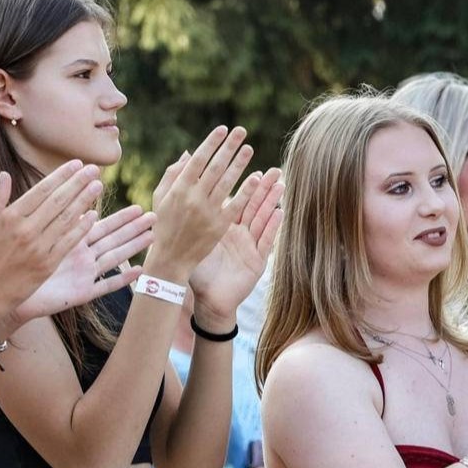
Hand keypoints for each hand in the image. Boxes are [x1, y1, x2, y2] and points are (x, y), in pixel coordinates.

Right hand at [0, 161, 104, 334]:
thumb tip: (5, 175)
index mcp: (10, 217)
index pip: (42, 190)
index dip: (61, 175)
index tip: (76, 164)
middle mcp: (26, 230)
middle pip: (58, 201)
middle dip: (78, 183)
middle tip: (94, 170)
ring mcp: (38, 248)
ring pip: (67, 219)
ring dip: (84, 200)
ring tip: (98, 186)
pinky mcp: (47, 265)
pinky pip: (69, 242)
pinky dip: (81, 228)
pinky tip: (93, 215)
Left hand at [12, 205, 157, 325]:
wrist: (4, 293)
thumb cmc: (14, 264)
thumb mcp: (31, 235)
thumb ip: (45, 215)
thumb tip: (53, 191)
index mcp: (70, 241)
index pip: (100, 224)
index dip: (119, 216)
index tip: (137, 205)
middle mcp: (81, 257)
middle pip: (113, 238)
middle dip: (133, 228)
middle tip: (154, 216)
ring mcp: (83, 275)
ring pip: (114, 257)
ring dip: (133, 247)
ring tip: (153, 236)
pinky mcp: (81, 293)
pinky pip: (105, 286)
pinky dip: (122, 279)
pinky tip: (140, 271)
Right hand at [145, 126, 258, 282]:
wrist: (170, 257)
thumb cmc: (163, 223)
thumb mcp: (161, 197)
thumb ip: (173, 173)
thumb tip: (190, 152)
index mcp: (179, 188)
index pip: (199, 159)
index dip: (212, 143)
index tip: (223, 129)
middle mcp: (194, 197)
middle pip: (216, 167)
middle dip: (229, 147)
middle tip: (241, 131)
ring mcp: (208, 212)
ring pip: (228, 182)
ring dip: (240, 164)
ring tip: (249, 148)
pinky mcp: (220, 226)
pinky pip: (236, 205)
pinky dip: (247, 191)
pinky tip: (257, 178)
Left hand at [191, 167, 283, 321]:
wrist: (208, 300)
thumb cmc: (198, 272)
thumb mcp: (193, 241)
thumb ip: (191, 217)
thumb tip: (186, 201)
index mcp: (224, 227)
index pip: (236, 200)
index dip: (245, 185)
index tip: (253, 167)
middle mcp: (240, 234)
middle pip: (254, 206)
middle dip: (265, 188)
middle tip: (275, 171)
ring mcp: (250, 246)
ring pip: (263, 220)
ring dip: (272, 202)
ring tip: (281, 185)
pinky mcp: (257, 261)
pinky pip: (266, 241)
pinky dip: (273, 227)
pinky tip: (280, 212)